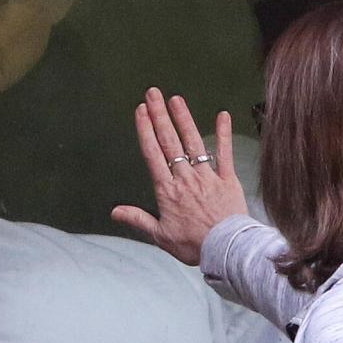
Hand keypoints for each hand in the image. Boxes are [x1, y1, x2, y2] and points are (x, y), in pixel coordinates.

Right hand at [111, 87, 247, 265]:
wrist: (224, 249)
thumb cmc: (193, 245)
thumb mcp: (160, 235)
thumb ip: (138, 219)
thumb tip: (115, 211)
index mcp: (167, 190)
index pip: (152, 154)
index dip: (145, 130)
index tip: (140, 110)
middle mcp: (185, 178)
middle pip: (169, 141)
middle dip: (159, 115)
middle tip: (153, 93)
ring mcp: (207, 176)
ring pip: (193, 142)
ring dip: (184, 119)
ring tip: (175, 99)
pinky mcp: (228, 179)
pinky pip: (225, 153)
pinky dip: (223, 134)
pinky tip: (222, 115)